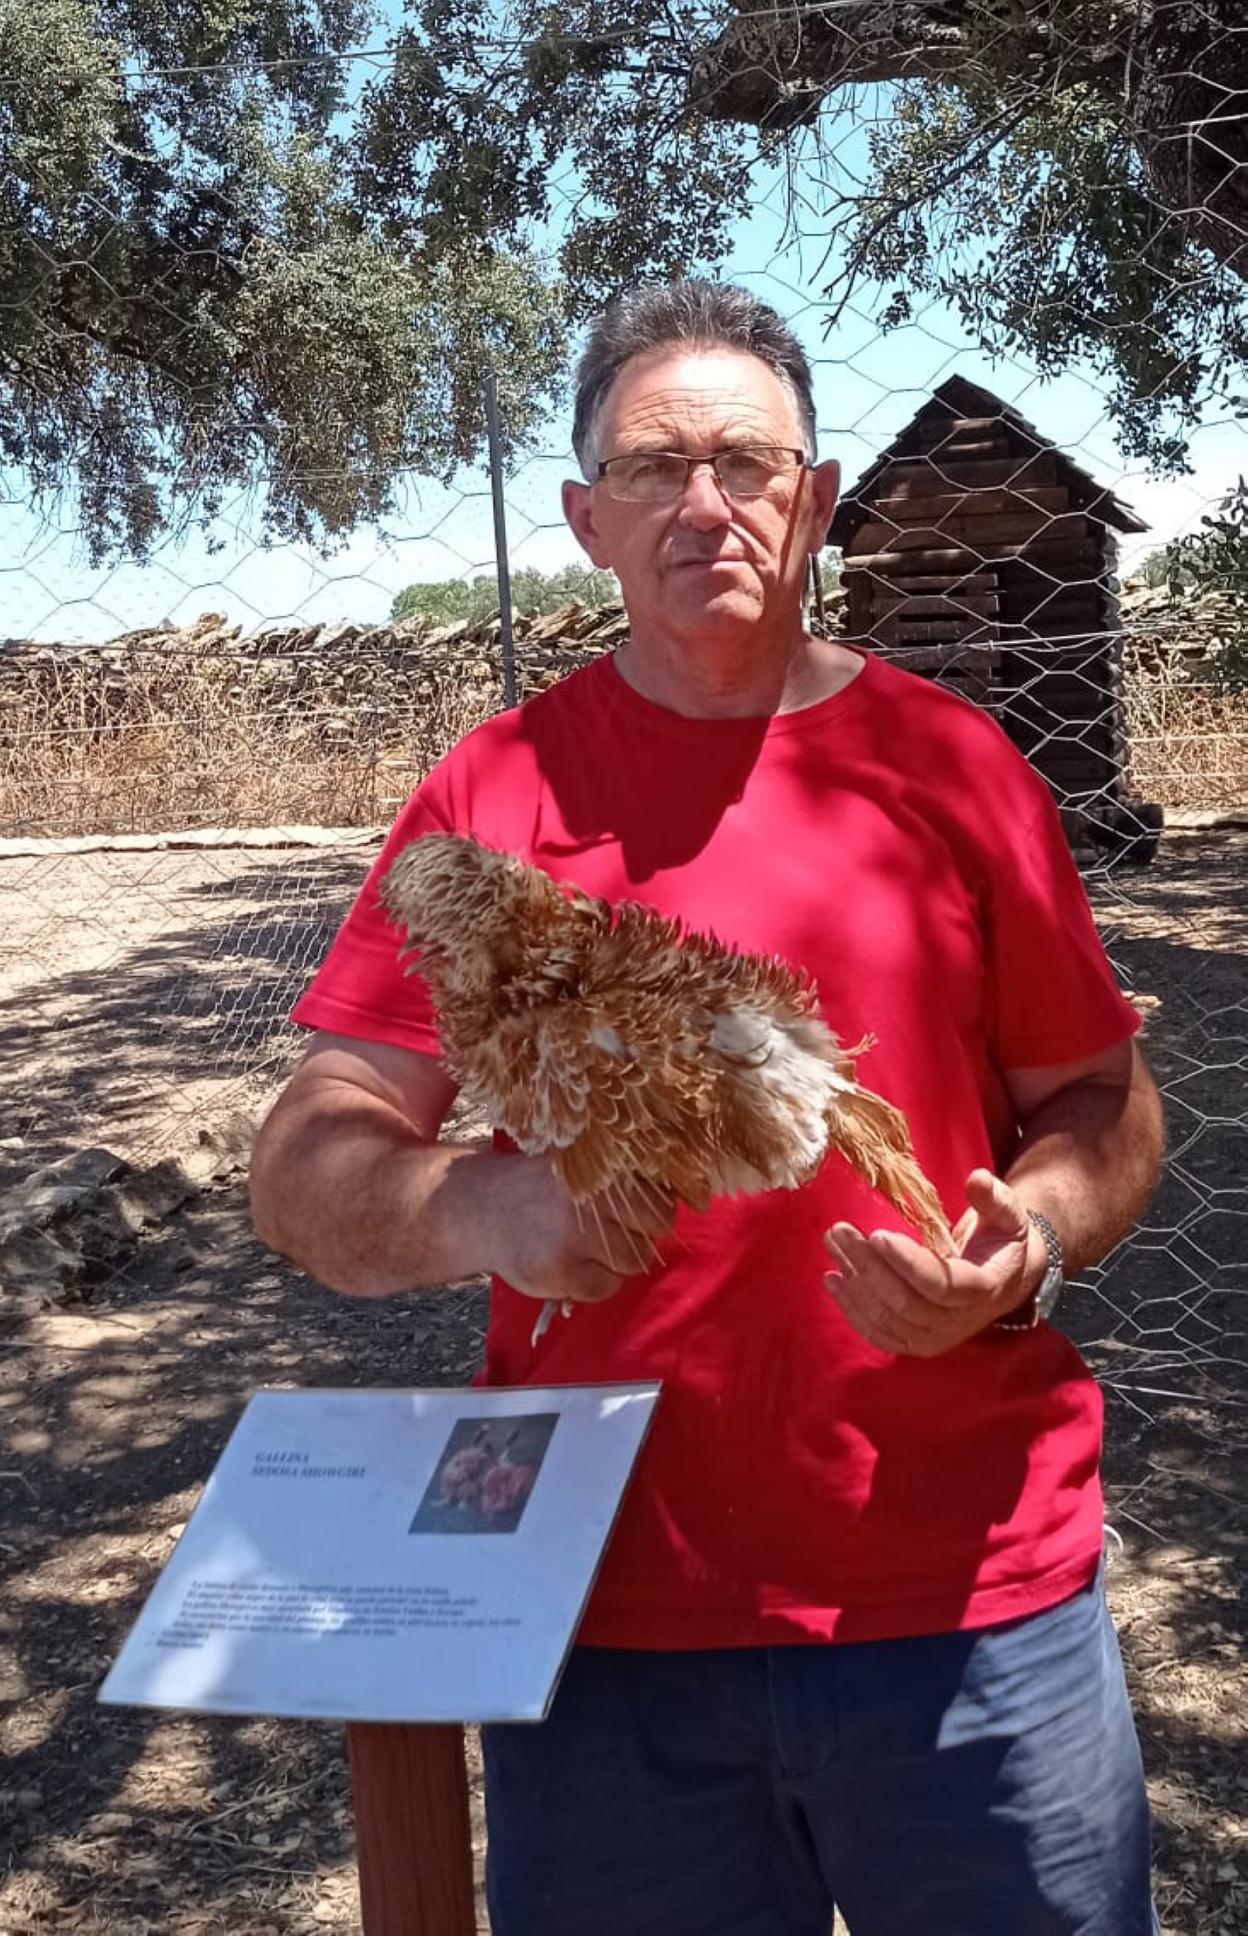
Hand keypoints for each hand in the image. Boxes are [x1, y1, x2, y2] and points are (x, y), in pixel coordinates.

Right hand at [485, 1155, 676, 1307]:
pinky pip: (605, 1287)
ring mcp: (575, 1235)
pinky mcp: (560, 1270)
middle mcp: (592, 1196)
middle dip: (643, 1232)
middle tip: (615, 1229)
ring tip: (587, 1248)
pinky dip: (594, 1283)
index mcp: (603, 1165)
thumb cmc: (542, 1188)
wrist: (480, 1208)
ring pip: (635, 1259)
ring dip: (618, 1261)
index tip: (642, 1207)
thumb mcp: (582, 1165)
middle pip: (657, 1225)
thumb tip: (687, 1190)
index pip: (663, 1190)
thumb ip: (625, 1174)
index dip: (658, 1203)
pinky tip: (570, 1266)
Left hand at [823, 1169, 1043, 1356]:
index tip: (877, 1234)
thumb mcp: (1008, 1214)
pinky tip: (833, 1280)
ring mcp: (938, 1337)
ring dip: (855, 1284)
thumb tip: (978, 1178)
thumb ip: (995, 1197)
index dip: (907, 1263)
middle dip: (869, 1266)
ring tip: (833, 1247)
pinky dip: (854, 1311)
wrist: (1006, 1277)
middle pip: (907, 1303)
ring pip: (889, 1320)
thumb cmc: (1002, 1239)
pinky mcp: (918, 1343)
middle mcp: (961, 1321)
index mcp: (984, 1289)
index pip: (942, 1285)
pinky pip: (881, 1335)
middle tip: (840, 1231)